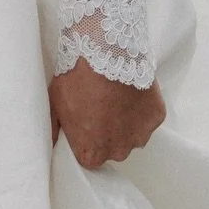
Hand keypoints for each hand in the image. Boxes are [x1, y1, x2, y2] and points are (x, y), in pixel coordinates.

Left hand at [49, 57, 165, 169]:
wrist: (104, 52)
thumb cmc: (76, 77)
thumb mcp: (54, 104)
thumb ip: (53, 130)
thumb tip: (51, 144)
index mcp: (92, 153)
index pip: (89, 156)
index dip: (86, 138)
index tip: (84, 123)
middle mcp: (119, 151)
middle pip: (113, 148)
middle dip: (108, 133)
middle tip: (101, 107)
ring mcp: (140, 135)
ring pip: (133, 134)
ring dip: (126, 122)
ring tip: (116, 97)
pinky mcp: (156, 117)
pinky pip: (149, 117)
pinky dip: (142, 108)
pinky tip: (131, 91)